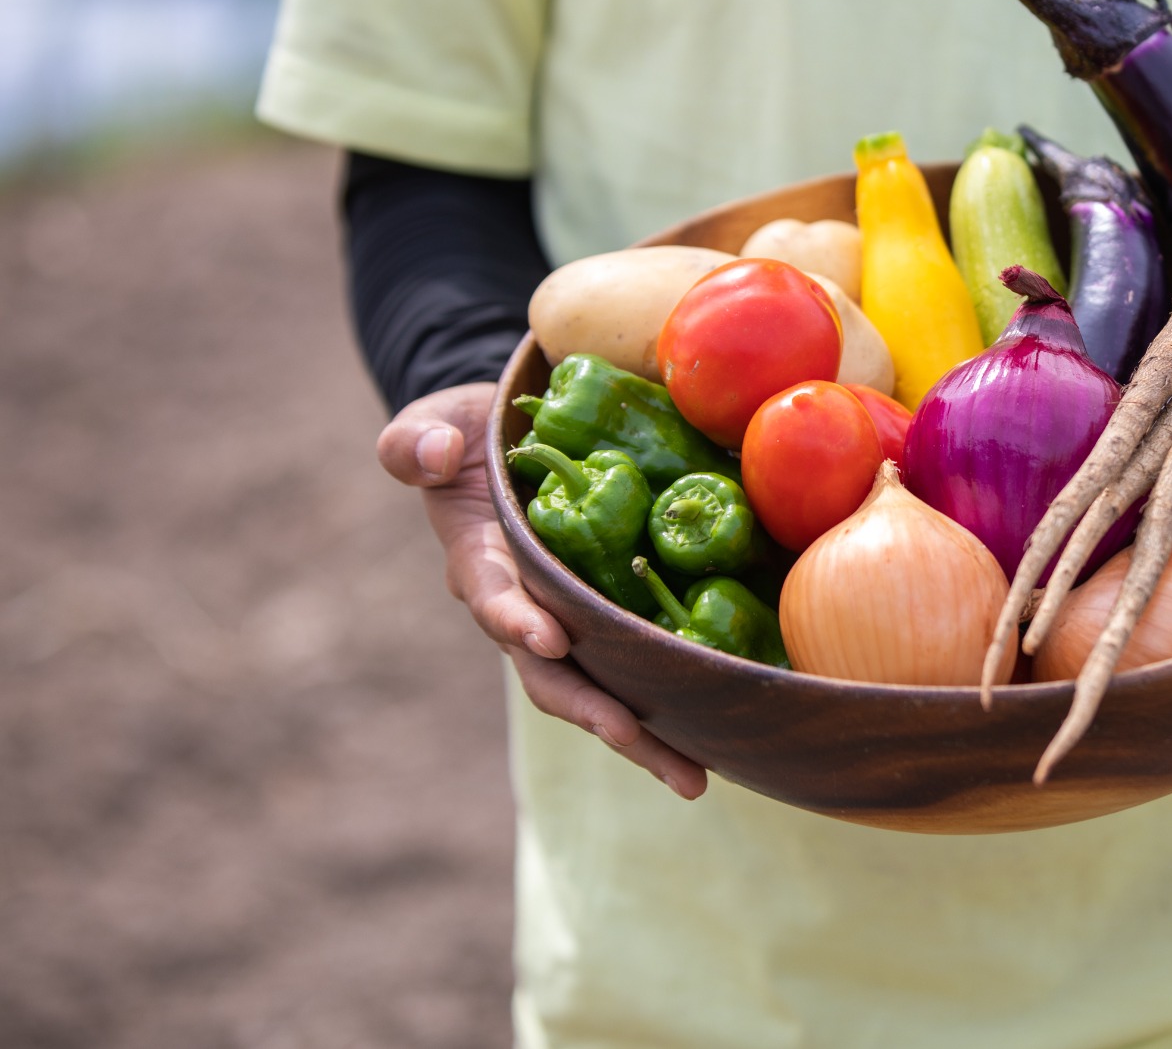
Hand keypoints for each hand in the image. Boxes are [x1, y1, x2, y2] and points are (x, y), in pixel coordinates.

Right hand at [377, 382, 707, 797]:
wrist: (515, 444)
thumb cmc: (472, 435)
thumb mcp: (436, 424)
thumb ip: (418, 442)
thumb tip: (436, 459)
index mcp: (483, 567)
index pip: (497, 601)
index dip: (519, 622)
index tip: (549, 637)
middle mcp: (528, 611)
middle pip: (557, 676)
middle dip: (594, 713)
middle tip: (634, 738)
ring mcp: (572, 622)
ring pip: (606, 690)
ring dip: (645, 738)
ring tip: (693, 778)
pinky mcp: (614, 620)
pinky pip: (643, 668)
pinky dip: (677, 703)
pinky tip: (723, 738)